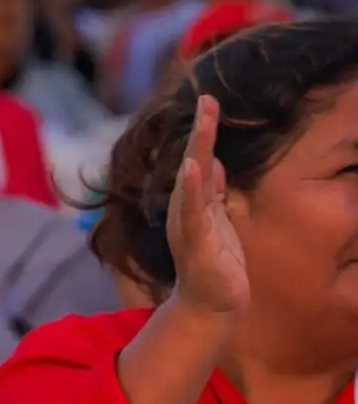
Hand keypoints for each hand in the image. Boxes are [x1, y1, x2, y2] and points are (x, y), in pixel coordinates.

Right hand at [168, 95, 248, 316]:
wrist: (210, 305)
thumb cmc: (216, 265)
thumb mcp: (219, 221)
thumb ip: (212, 192)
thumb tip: (210, 160)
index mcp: (193, 203)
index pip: (200, 159)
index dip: (204, 131)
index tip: (209, 101)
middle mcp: (185, 209)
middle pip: (193, 161)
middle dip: (201, 130)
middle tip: (207, 98)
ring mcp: (188, 224)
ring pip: (193, 180)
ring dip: (198, 149)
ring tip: (204, 121)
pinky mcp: (195, 241)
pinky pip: (193, 210)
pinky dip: (191, 187)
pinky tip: (194, 165)